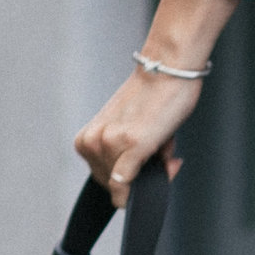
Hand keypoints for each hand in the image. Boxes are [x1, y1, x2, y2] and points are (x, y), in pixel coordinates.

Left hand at [75, 68, 197, 205]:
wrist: (166, 69)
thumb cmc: (152, 94)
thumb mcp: (129, 130)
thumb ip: (128, 156)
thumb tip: (151, 173)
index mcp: (87, 138)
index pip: (103, 178)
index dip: (127, 180)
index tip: (147, 167)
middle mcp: (92, 142)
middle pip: (113, 185)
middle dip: (139, 179)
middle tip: (163, 158)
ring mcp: (110, 144)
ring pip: (125, 186)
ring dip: (152, 172)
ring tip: (164, 145)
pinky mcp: (131, 146)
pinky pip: (126, 186)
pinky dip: (144, 185)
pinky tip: (167, 164)